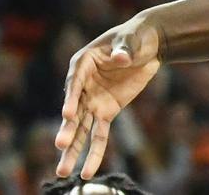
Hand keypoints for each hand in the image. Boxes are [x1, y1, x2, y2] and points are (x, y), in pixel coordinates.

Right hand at [54, 16, 163, 178]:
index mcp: (83, 62)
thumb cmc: (136, 37)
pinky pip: (99, 134)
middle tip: (60, 145)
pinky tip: (86, 172)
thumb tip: (121, 57)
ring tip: (62, 172)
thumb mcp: (131, 39)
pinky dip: (94, 153)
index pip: (75, 82)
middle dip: (68, 128)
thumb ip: (124, 49)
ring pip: (81, 128)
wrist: (148, 45)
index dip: (71, 97)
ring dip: (73, 149)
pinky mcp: (106, 111)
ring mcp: (93, 100)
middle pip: (74, 110)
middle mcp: (83, 84)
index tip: (67, 114)